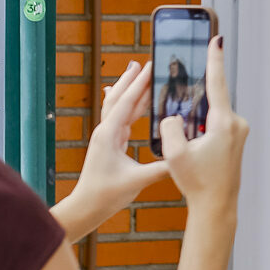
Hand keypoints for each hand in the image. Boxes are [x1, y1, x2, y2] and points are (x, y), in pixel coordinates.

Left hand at [71, 60, 172, 220]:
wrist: (86, 207)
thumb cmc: (106, 194)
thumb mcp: (138, 181)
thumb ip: (161, 168)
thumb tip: (183, 157)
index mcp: (109, 135)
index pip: (127, 102)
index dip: (140, 84)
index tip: (150, 66)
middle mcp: (105, 131)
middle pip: (119, 98)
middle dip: (131, 79)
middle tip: (143, 62)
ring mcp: (106, 136)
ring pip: (118, 106)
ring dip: (128, 89)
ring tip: (137, 72)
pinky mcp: (109, 143)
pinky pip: (119, 117)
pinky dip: (125, 105)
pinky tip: (124, 98)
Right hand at [155, 35, 246, 214]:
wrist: (216, 207)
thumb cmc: (198, 183)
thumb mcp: (174, 155)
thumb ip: (170, 127)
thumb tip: (173, 116)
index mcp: (223, 123)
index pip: (217, 83)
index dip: (214, 59)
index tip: (217, 38)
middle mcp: (236, 124)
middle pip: (210, 101)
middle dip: (193, 104)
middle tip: (183, 122)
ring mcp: (239, 132)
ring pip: (211, 114)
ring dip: (196, 120)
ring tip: (188, 145)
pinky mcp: (236, 139)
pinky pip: (216, 124)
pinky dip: (202, 128)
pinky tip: (193, 147)